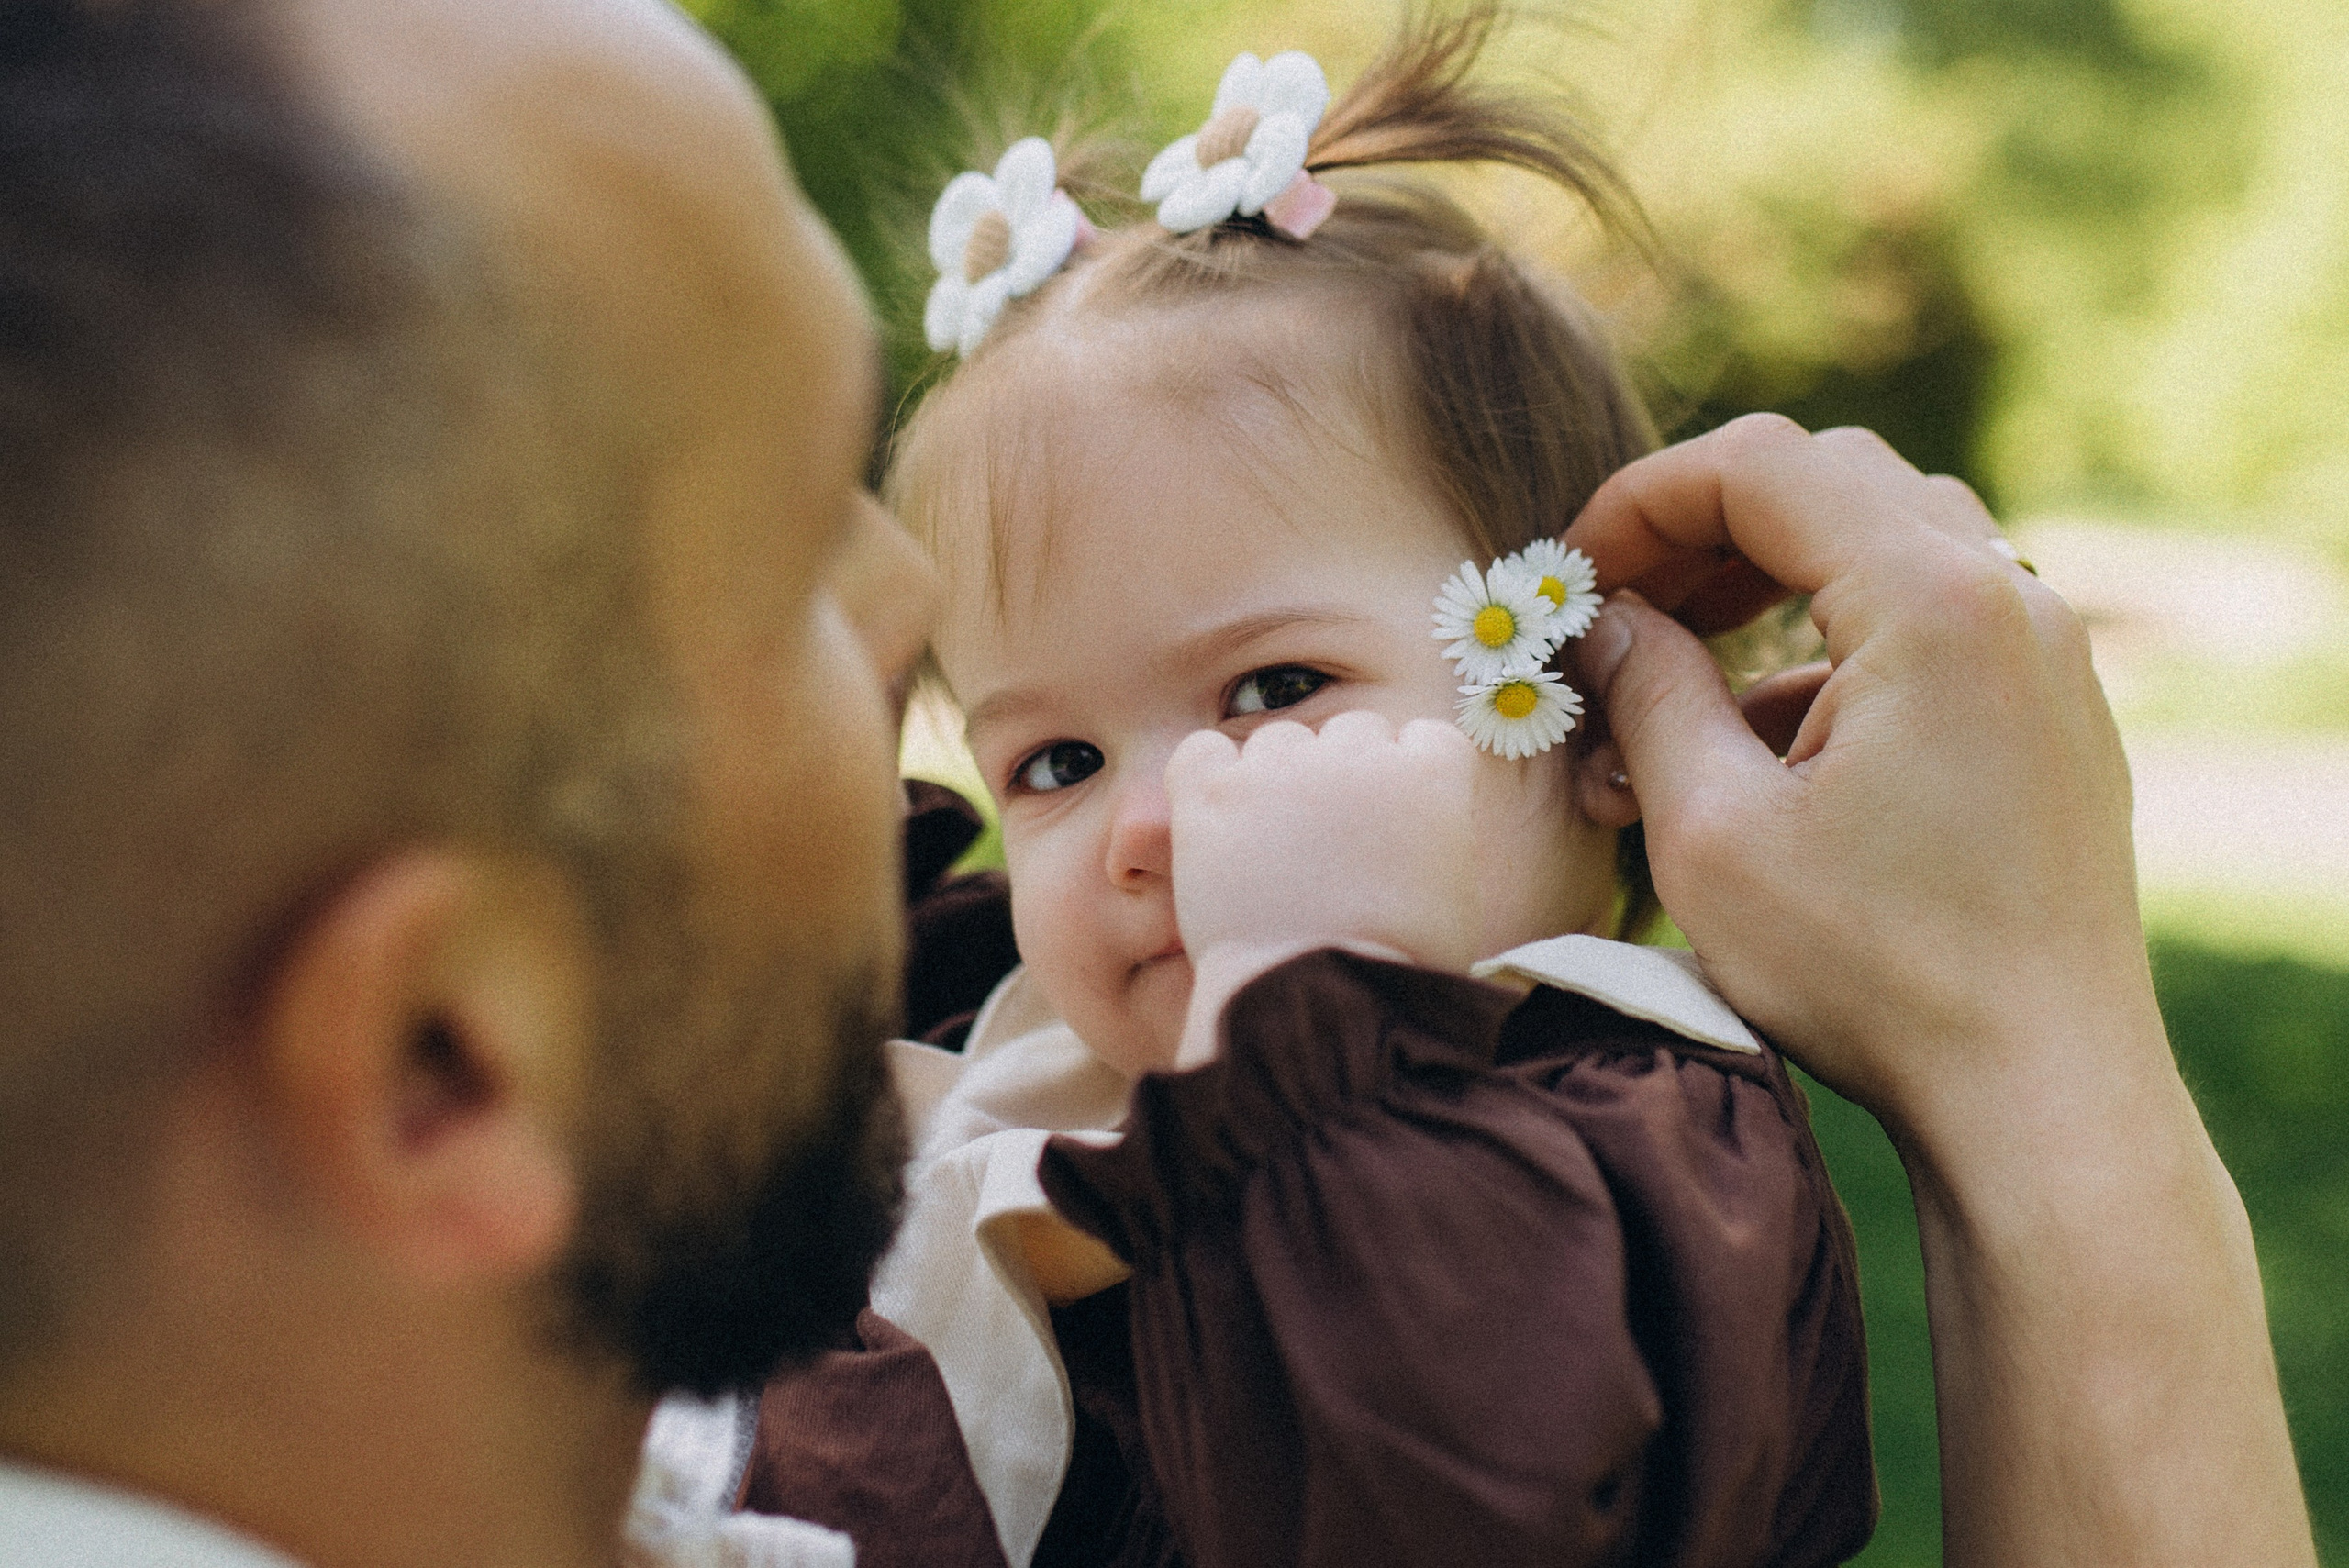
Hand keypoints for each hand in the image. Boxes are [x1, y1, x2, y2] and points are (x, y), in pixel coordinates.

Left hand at [1163, 710, 1477, 1068]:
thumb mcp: (1453, 898)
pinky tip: (1218, 824)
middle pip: (1351, 732)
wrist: (1316, 1003)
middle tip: (1326, 844)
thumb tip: (1407, 822)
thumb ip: (1434, 833)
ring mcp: (1283, 766)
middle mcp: (1360, 752)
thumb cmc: (1394, 973)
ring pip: (1280, 740)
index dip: (1405, 778)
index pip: (1422, 738)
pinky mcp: (1214, 790)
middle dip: (1342, 778)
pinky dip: (1207, 777)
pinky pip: (1203, 751)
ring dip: (1277, 780)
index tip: (1391, 822)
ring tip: (1271, 853)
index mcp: (1433, 774)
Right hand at [1566, 416, 2139, 1127]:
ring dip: (1766, 582)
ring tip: (1673, 672)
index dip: (1642, 501)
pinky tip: (1760, 747)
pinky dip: (1831, 647)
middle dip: (1702, 530)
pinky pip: (1930, 621)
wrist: (2042, 1095)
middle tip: (1617, 606)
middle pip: (1831, 482)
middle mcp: (2010, 600)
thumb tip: (1603, 623)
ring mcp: (2044, 655)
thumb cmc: (1877, 977)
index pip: (1763, 466)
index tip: (1572, 575)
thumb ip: (1647, 695)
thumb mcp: (1715, 833)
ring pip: (1884, 542)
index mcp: (1934, 602)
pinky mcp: (2049, 713)